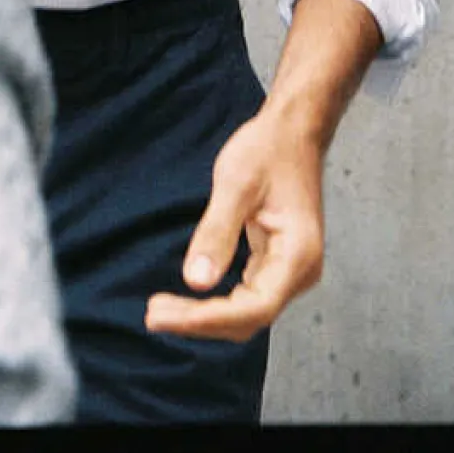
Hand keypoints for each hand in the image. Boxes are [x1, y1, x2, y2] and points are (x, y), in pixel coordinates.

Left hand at [144, 106, 324, 342]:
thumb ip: (217, 233)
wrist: (295, 130)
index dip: (207, 319)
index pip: (253, 308)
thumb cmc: (268, 149)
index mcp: (297, 255)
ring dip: (207, 316)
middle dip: (201, 321)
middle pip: (250, 317)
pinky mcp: (279, 263)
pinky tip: (190, 301)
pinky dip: (218, 303)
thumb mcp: (236, 184)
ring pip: (248, 312)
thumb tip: (195, 282)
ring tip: (162, 311)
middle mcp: (300, 272)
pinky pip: (249, 296)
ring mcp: (292, 270)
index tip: (163, 315)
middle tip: (153, 315)